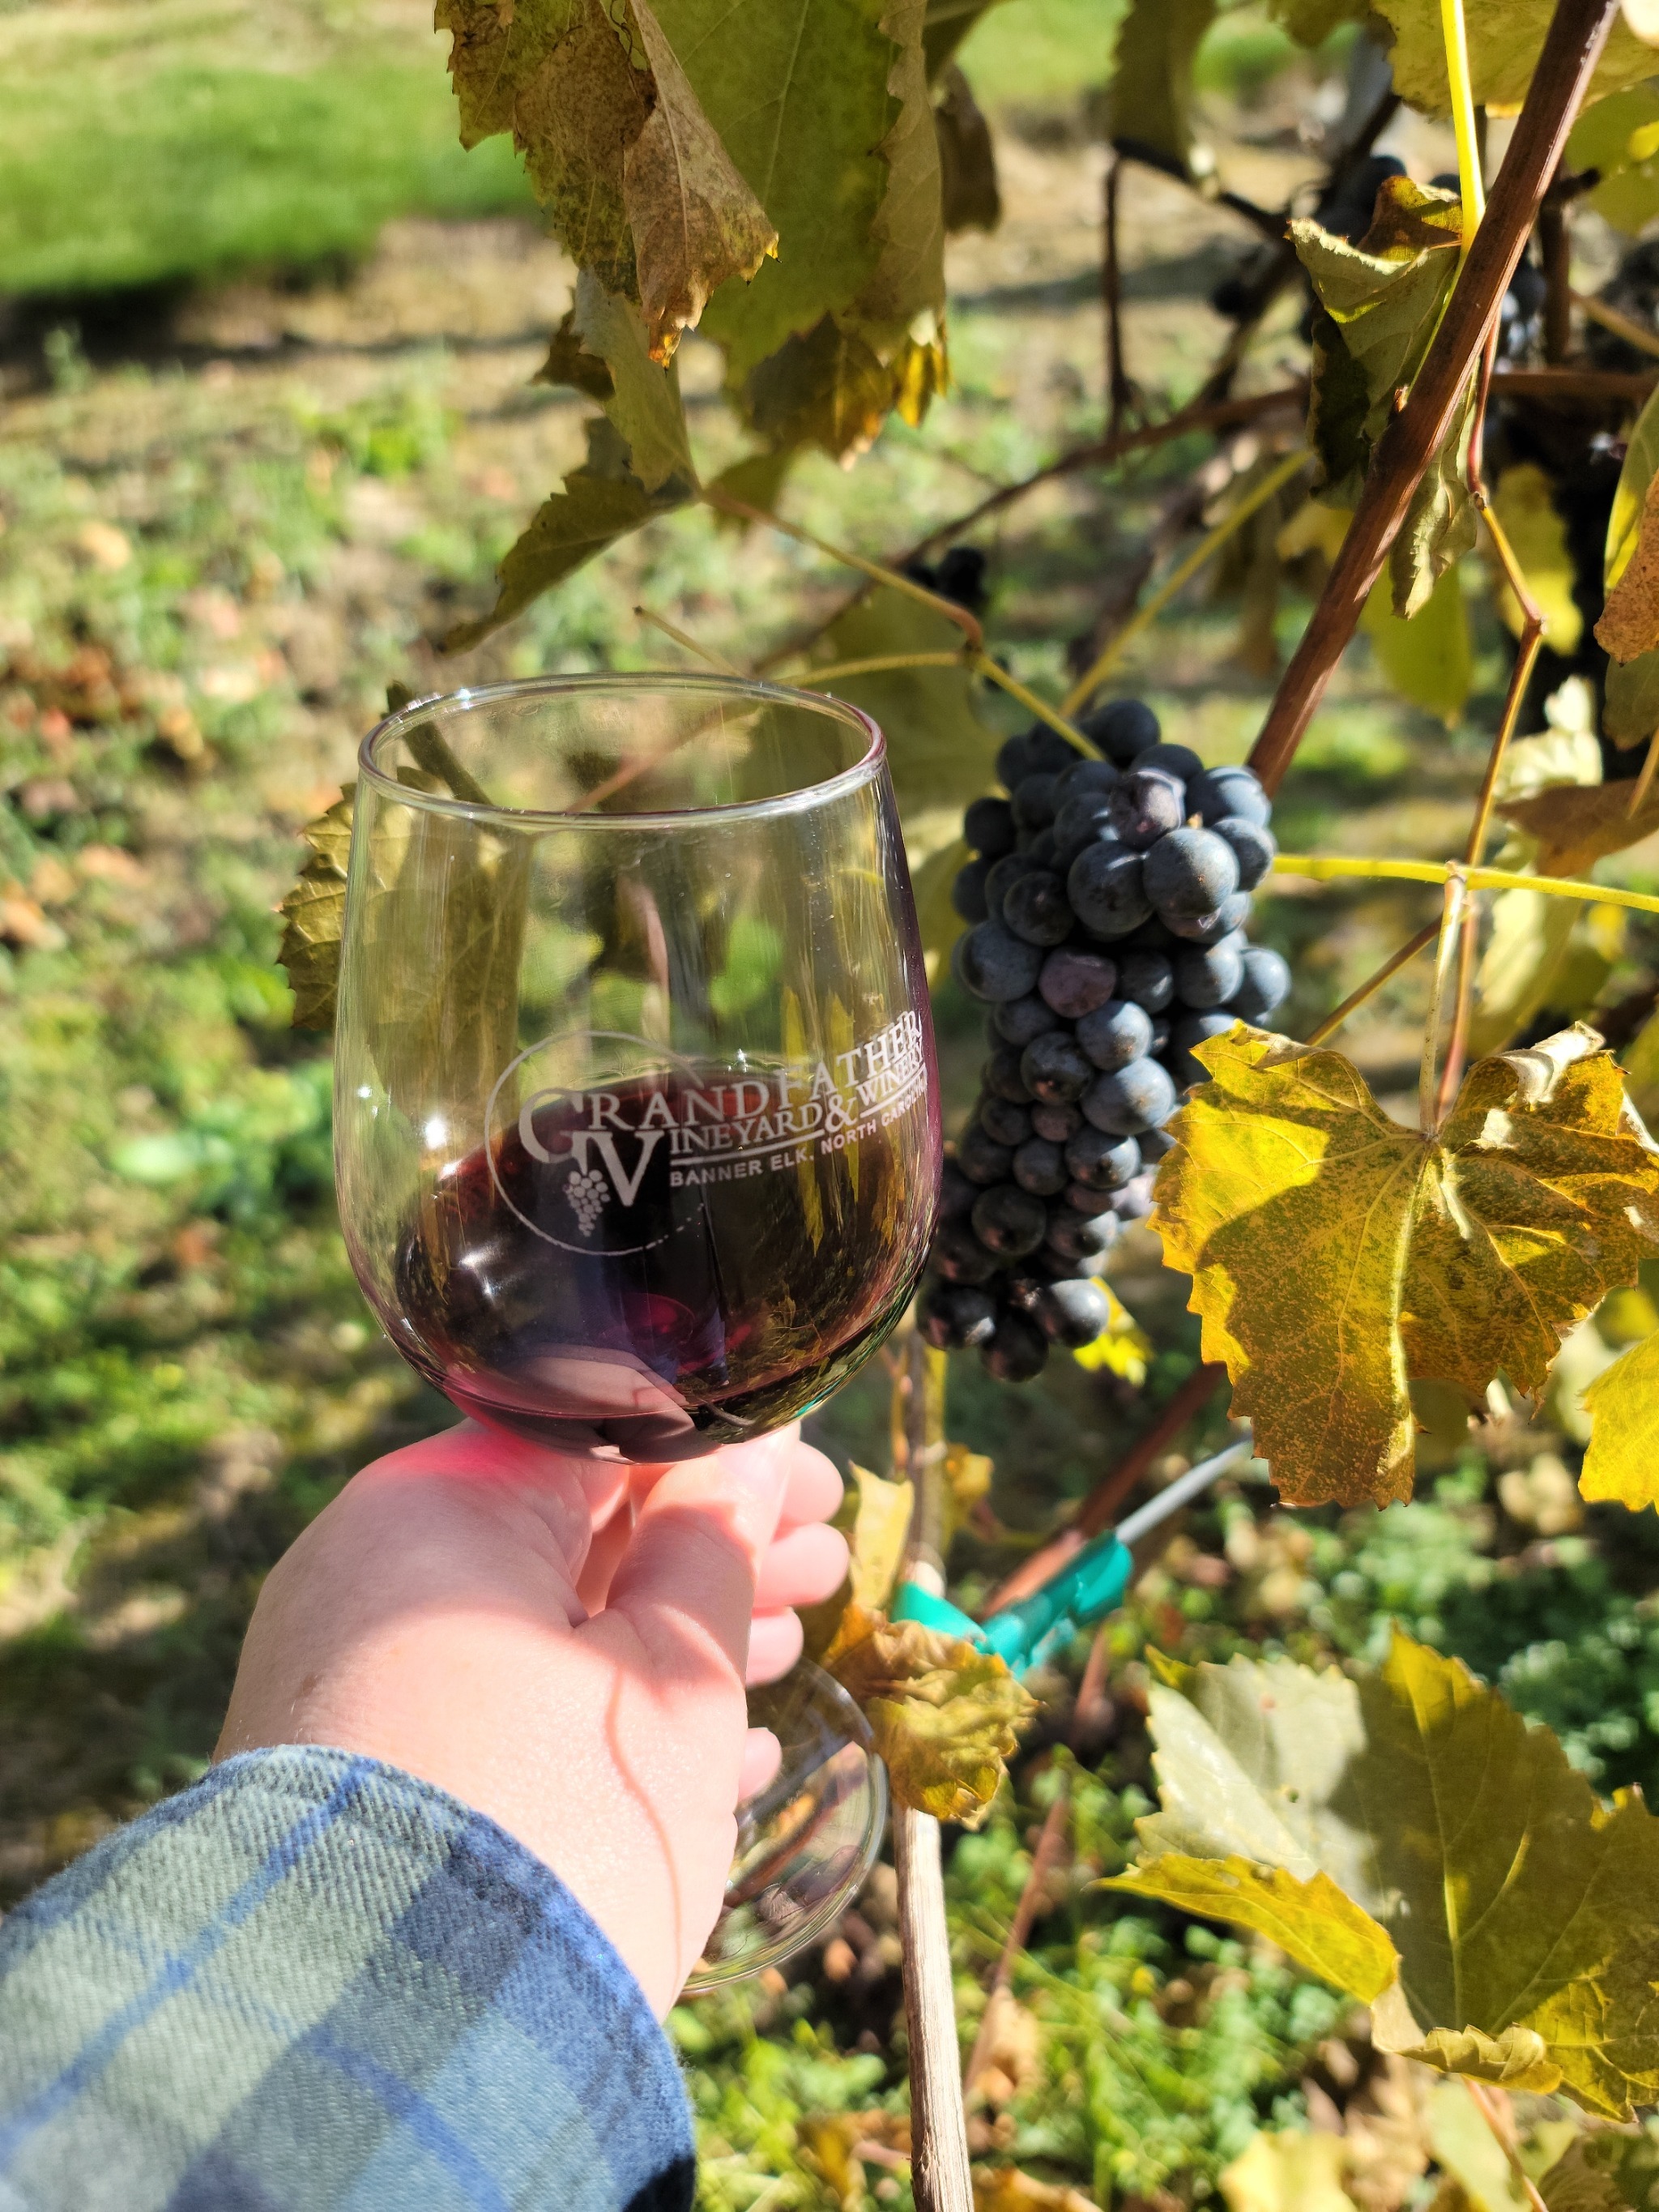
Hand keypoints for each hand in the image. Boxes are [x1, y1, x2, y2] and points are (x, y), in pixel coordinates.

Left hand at [216, 1420, 847, 2014]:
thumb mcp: (674, 1675)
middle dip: (710, 1551)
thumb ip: (719, 1546)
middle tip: (825, 1567)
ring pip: (542, 1622)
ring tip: (790, 1650)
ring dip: (671, 1635)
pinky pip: (497, 1709)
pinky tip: (717, 1751)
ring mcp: (356, 1675)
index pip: (605, 1435)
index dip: (729, 1456)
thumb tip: (754, 1455)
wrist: (392, 2041)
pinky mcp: (362, 1772)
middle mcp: (373, 1568)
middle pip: (574, 1529)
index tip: (818, 1484)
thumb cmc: (557, 1820)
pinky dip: (601, 1717)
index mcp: (439, 1503)